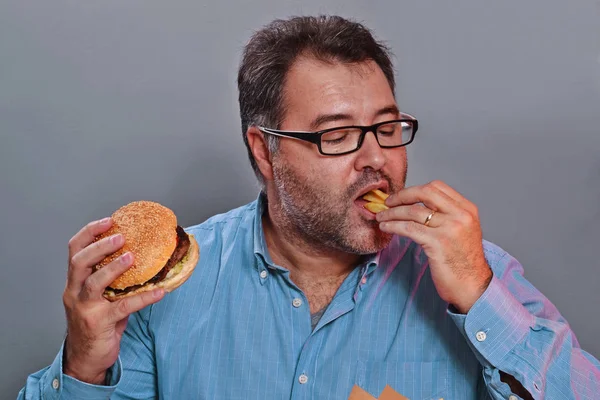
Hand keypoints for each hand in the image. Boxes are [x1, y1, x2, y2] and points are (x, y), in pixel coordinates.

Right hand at [62, 217, 164, 383]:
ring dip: (113, 268)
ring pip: (94, 283)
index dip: (90, 233)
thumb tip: (143, 255)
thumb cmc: (97, 322)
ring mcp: (84, 308)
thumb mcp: (101, 296)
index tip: (109, 220)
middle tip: (120, 237)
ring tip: (132, 257)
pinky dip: (143, 298)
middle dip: (99, 246)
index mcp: (74, 281)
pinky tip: (160, 292)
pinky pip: (123, 307)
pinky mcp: (99, 323)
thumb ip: (114, 278)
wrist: (85, 358)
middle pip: (79, 262)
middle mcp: (74, 292)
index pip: (75, 250)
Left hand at [376, 180, 491, 313]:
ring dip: (392, 213)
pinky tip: (385, 227)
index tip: (402, 196)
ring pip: (413, 211)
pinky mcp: (438, 243)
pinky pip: (409, 228)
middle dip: (402, 196)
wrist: (474, 287)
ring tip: (381, 217)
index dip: (415, 189)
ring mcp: (450, 228)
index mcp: (467, 209)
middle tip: (388, 202)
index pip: (437, 187)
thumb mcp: (463, 231)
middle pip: (425, 193)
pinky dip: (393, 226)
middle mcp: (461, 215)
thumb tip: (418, 206)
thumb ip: (447, 216)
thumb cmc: (464, 263)